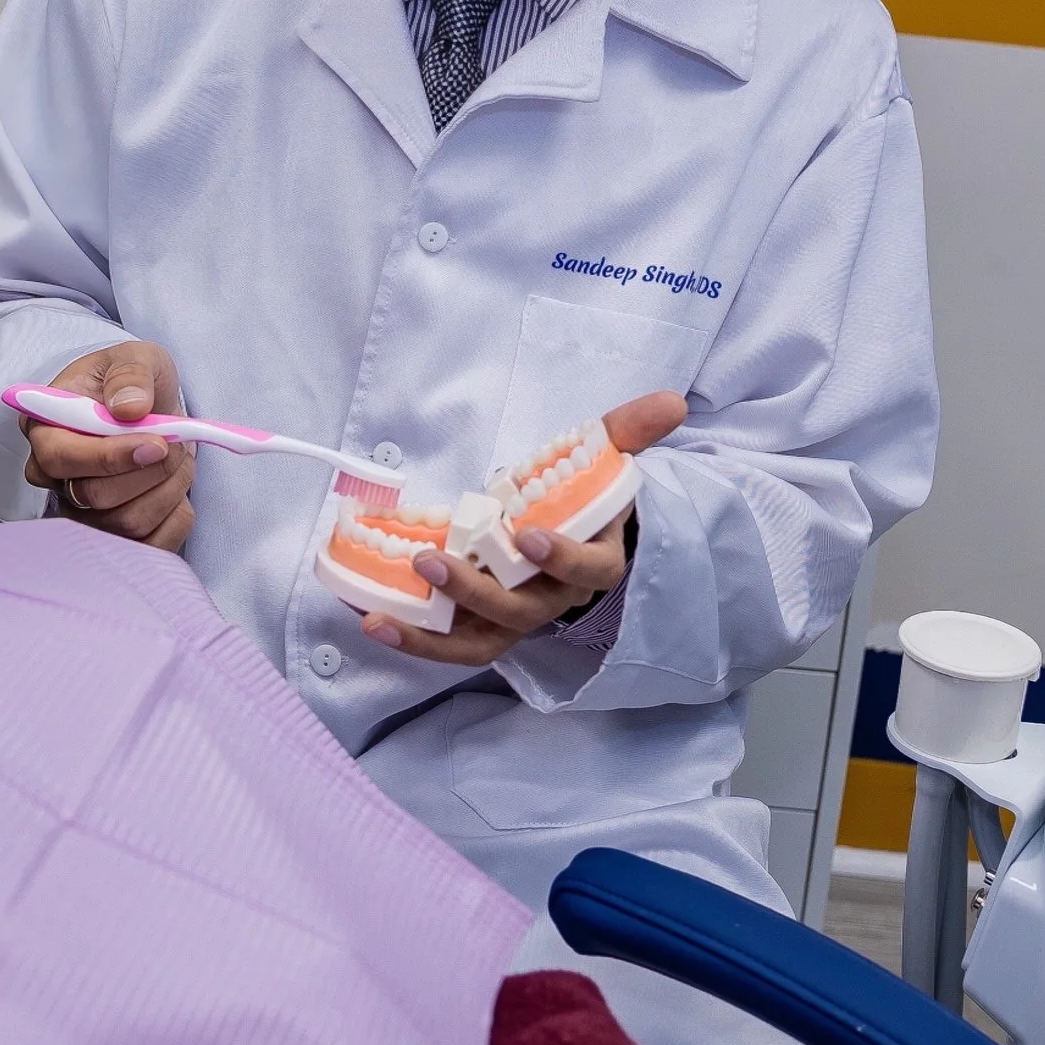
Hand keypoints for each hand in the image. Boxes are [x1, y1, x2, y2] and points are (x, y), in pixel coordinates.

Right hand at [18, 341, 196, 551]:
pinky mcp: (113, 535)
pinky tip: (177, 489)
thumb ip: (129, 374)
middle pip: (93, 498)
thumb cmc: (130, 382)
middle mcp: (53, 477)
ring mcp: (80, 511)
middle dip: (148, 472)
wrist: (148, 408)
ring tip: (179, 459)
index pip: (60, 459)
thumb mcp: (133, 358)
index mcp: (44, 429)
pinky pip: (148, 548)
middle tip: (176, 443)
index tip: (156, 443)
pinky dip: (176, 518)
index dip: (110, 457)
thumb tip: (130, 409)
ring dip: (167, 490)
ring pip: (124, 525)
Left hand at [360, 391, 688, 665]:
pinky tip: (372, 620)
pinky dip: (412, 638)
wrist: (568, 538)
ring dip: (430, 635)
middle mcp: (552, 600)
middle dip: (474, 591)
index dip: (562, 559)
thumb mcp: (606, 461)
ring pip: (479, 641)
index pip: (587, 571)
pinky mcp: (479, 628)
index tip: (530, 538)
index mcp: (593, 563)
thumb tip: (672, 401)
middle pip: (519, 612)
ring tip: (383, 616)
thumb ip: (629, 432)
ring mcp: (513, 620)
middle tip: (431, 560)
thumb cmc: (582, 499)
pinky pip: (448, 643)